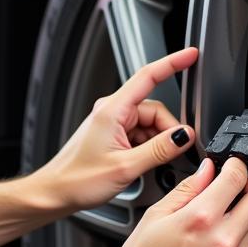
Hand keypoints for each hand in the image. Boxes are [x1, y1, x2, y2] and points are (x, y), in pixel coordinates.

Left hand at [36, 47, 198, 214]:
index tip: (191, 54)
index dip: (173, 63)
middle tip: (172, 153)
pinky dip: (148, 147)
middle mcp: (112, 111)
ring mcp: (112, 122)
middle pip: (155, 109)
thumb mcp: (126, 166)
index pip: (148, 76)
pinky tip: (142, 163)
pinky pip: (141, 134)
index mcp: (112, 110)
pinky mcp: (112, 134)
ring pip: (150, 124)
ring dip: (157, 142)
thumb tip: (184, 136)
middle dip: (168, 130)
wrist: (56, 191)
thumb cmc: (78, 179)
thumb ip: (159, 149)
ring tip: (146, 164)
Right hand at [102, 156, 247, 246]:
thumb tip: (207, 171)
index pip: (237, 179)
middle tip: (241, 186)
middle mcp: (222, 243)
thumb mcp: (155, 217)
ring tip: (216, 226)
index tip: (234, 166)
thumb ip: (187, 190)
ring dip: (242, 221)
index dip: (238, 166)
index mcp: (200, 219)